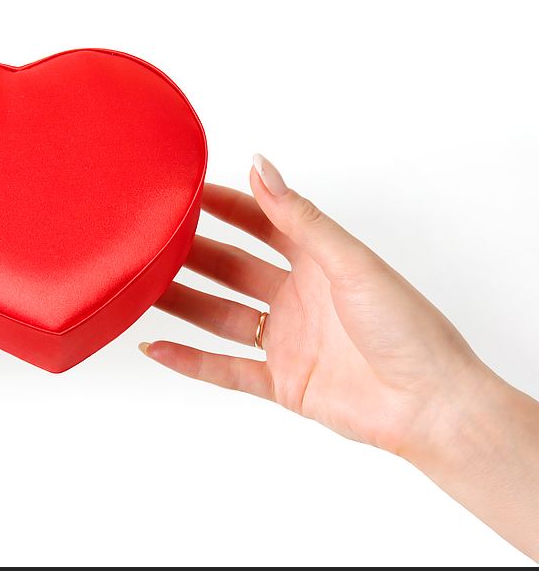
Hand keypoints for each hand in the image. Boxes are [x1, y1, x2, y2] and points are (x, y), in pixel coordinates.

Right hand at [141, 155, 538, 559]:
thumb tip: (261, 167)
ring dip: (182, 301)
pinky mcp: (280, 381)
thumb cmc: (407, 327)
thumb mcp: (349, 261)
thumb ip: (299, 217)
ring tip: (141, 286)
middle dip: (193, 252)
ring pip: (219, 316)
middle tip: (152, 239)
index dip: (225, 205)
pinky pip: (224, 369)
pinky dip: (189, 361)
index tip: (185, 192)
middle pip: (232, 269)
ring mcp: (286, 340)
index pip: (261, 223)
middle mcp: (298, 297)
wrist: (429, 403)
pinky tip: (156, 347)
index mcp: (319, 262)